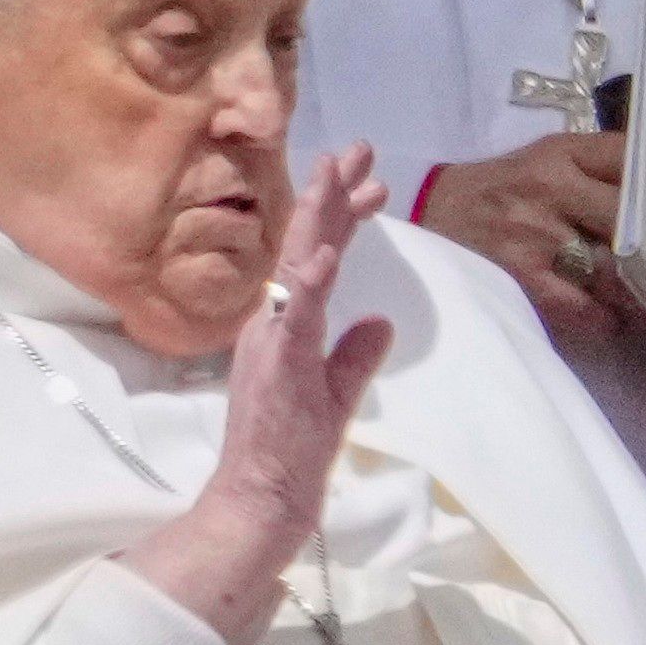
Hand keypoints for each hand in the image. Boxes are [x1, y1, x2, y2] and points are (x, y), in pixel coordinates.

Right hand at [121, 148, 396, 632]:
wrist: (264, 496)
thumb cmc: (293, 448)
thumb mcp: (335, 392)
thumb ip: (356, 356)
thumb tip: (382, 322)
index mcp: (287, 324)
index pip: (317, 256)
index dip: (342, 216)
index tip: (372, 180)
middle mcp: (274, 320)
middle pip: (305, 244)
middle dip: (332, 194)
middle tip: (359, 148)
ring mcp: (272, 339)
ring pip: (295, 265)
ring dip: (316, 217)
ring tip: (335, 172)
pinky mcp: (277, 365)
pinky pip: (294, 318)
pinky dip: (310, 283)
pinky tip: (327, 254)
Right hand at [411, 126, 630, 341]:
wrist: (432, 217)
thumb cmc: (502, 188)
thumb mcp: (547, 159)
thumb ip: (599, 167)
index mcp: (561, 154)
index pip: (630, 159)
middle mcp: (550, 189)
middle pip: (629, 216)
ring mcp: (536, 238)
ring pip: (613, 268)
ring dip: (640, 288)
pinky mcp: (524, 283)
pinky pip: (586, 309)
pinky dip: (608, 319)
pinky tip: (615, 319)